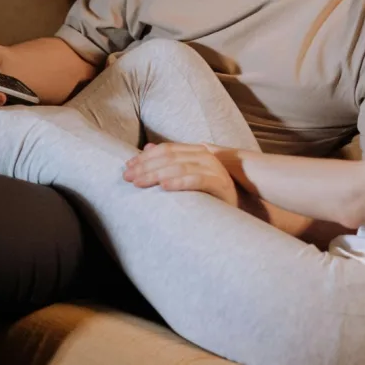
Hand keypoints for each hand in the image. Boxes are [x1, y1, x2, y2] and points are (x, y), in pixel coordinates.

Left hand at [123, 142, 239, 207]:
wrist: (237, 216)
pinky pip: (196, 180)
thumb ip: (170, 162)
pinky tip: (164, 187)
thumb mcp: (187, 178)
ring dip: (155, 174)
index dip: (145, 157)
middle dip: (145, 166)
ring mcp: (214, 169)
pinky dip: (179, 182)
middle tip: (127, 177)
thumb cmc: (208, 197)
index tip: (127, 167)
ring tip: (139, 182)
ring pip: (179, 166)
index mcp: (198, 152)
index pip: (167, 149)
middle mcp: (206, 157)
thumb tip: (147, 148)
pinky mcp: (220, 184)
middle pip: (170, 157)